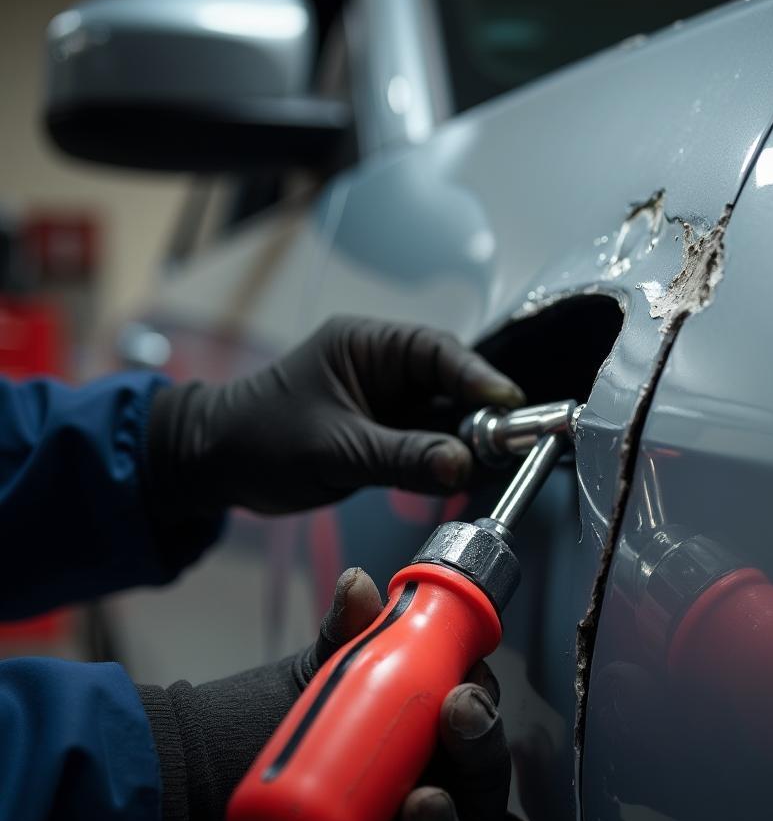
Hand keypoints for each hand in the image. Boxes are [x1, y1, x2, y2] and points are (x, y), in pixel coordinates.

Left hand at [136, 568, 510, 820]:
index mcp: (429, 749)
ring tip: (423, 801)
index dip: (483, 710)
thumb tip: (359, 583)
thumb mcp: (321, 679)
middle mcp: (426, 805)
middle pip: (477, 792)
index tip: (467, 684)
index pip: (475, 731)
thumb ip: (344, 632)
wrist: (194, 785)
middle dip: (479, 757)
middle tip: (458, 718)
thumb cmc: (273, 727)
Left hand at [145, 317, 524, 518]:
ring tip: (492, 462)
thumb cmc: (260, 438)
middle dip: (479, 412)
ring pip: (443, 416)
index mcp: (367, 345)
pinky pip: (426, 443)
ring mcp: (386, 403)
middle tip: (509, 441)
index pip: (437, 352)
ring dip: (465, 439)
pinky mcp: (384, 435)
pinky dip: (445, 459)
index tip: (508, 403)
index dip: (477, 377)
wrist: (215, 466)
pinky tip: (463, 474)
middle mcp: (383, 368)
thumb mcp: (335, 448)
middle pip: (450, 383)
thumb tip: (461, 465)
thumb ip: (401, 457)